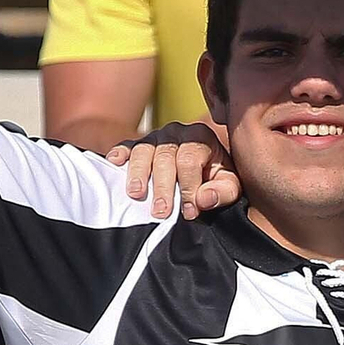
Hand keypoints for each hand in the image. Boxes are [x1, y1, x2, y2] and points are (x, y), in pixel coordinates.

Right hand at [104, 121, 241, 219]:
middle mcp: (176, 132)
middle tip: (161, 212)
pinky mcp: (138, 145)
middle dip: (163, 186)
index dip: (189, 187)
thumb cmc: (216, 179)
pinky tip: (114, 163)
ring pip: (143, 150)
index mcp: (200, 137)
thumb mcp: (229, 186)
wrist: (204, 169)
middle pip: (165, 156)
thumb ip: (223, 192)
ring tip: (136, 194)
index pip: (189, 160)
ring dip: (138, 173)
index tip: (189, 212)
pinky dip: (120, 154)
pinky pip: (126, 146)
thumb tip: (203, 199)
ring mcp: (155, 137)